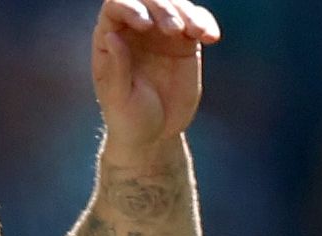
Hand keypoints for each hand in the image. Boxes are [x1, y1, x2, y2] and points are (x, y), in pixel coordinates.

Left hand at [90, 0, 219, 158]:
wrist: (156, 137)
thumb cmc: (129, 119)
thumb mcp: (119, 97)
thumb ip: (117, 67)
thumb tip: (112, 35)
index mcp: (110, 38)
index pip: (117, 6)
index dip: (131, 8)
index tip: (146, 25)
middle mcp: (135, 30)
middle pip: (148, 0)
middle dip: (163, 8)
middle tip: (174, 30)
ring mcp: (162, 35)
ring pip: (175, 6)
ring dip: (186, 13)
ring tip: (196, 33)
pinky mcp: (186, 44)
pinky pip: (197, 23)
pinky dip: (205, 24)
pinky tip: (210, 36)